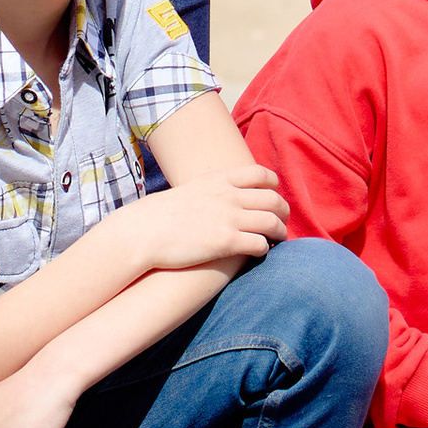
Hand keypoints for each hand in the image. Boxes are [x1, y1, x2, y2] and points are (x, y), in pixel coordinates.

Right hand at [127, 163, 286, 277]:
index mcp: (220, 179)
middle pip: (273, 199)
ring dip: (279, 232)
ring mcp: (229, 218)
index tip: (272, 196)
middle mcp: (229, 195)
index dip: (273, 185)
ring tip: (276, 240)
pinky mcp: (226, 242)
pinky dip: (265, 249)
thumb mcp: (191, 190)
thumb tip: (221, 197)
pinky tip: (259, 253)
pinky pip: (260, 244)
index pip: (261, 173)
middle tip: (281, 222)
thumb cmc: (162, 214)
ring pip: (273, 222)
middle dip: (283, 211)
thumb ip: (211, 190)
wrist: (144, 231)